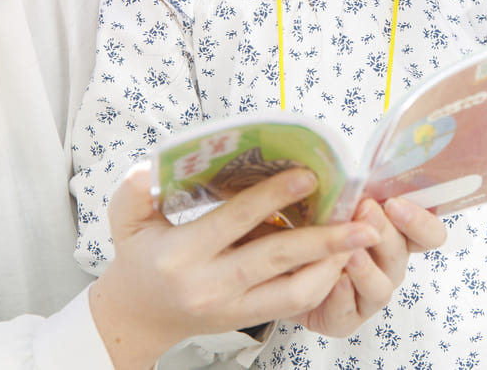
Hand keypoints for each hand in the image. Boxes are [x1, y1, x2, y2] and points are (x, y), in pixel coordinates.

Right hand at [89, 165, 380, 369]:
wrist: (138, 317)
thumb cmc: (138, 259)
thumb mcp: (125, 222)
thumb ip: (134, 193)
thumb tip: (148, 168)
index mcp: (182, 255)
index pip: (233, 222)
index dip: (272, 198)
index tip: (308, 176)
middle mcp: (211, 285)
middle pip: (275, 259)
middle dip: (323, 239)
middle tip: (360, 218)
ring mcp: (234, 307)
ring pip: (294, 292)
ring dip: (333, 265)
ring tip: (361, 238)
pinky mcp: (250, 318)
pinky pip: (294, 304)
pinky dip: (323, 281)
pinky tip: (342, 256)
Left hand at [290, 196, 447, 336]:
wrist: (278, 263)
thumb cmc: (313, 224)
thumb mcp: (333, 201)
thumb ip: (353, 190)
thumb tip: (356, 170)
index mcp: (396, 236)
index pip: (430, 234)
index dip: (420, 221)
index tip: (396, 203)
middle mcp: (388, 266)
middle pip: (400, 254)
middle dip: (383, 231)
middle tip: (364, 210)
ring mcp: (368, 295)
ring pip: (381, 288)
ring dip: (367, 268)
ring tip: (350, 253)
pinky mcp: (344, 319)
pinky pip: (349, 312)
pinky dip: (341, 296)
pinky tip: (333, 280)